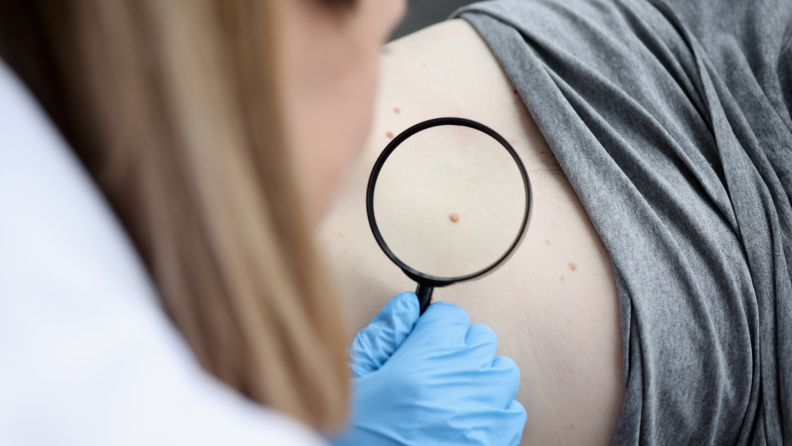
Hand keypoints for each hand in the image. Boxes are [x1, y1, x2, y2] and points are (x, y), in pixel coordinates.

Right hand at [332, 292, 525, 445]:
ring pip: (501, 371)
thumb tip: (406, 307)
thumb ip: (381, 337)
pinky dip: (492, 412)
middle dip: (457, 350)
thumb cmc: (362, 434)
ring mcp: (486, 415)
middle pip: (479, 339)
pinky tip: (462, 426)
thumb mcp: (355, 385)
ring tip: (449, 400)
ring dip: (479, 378)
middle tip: (431, 374)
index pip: (450, 317)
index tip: (422, 342)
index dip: (432, 328)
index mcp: (423, 365)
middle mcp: (462, 384)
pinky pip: (511, 409)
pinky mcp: (499, 442)